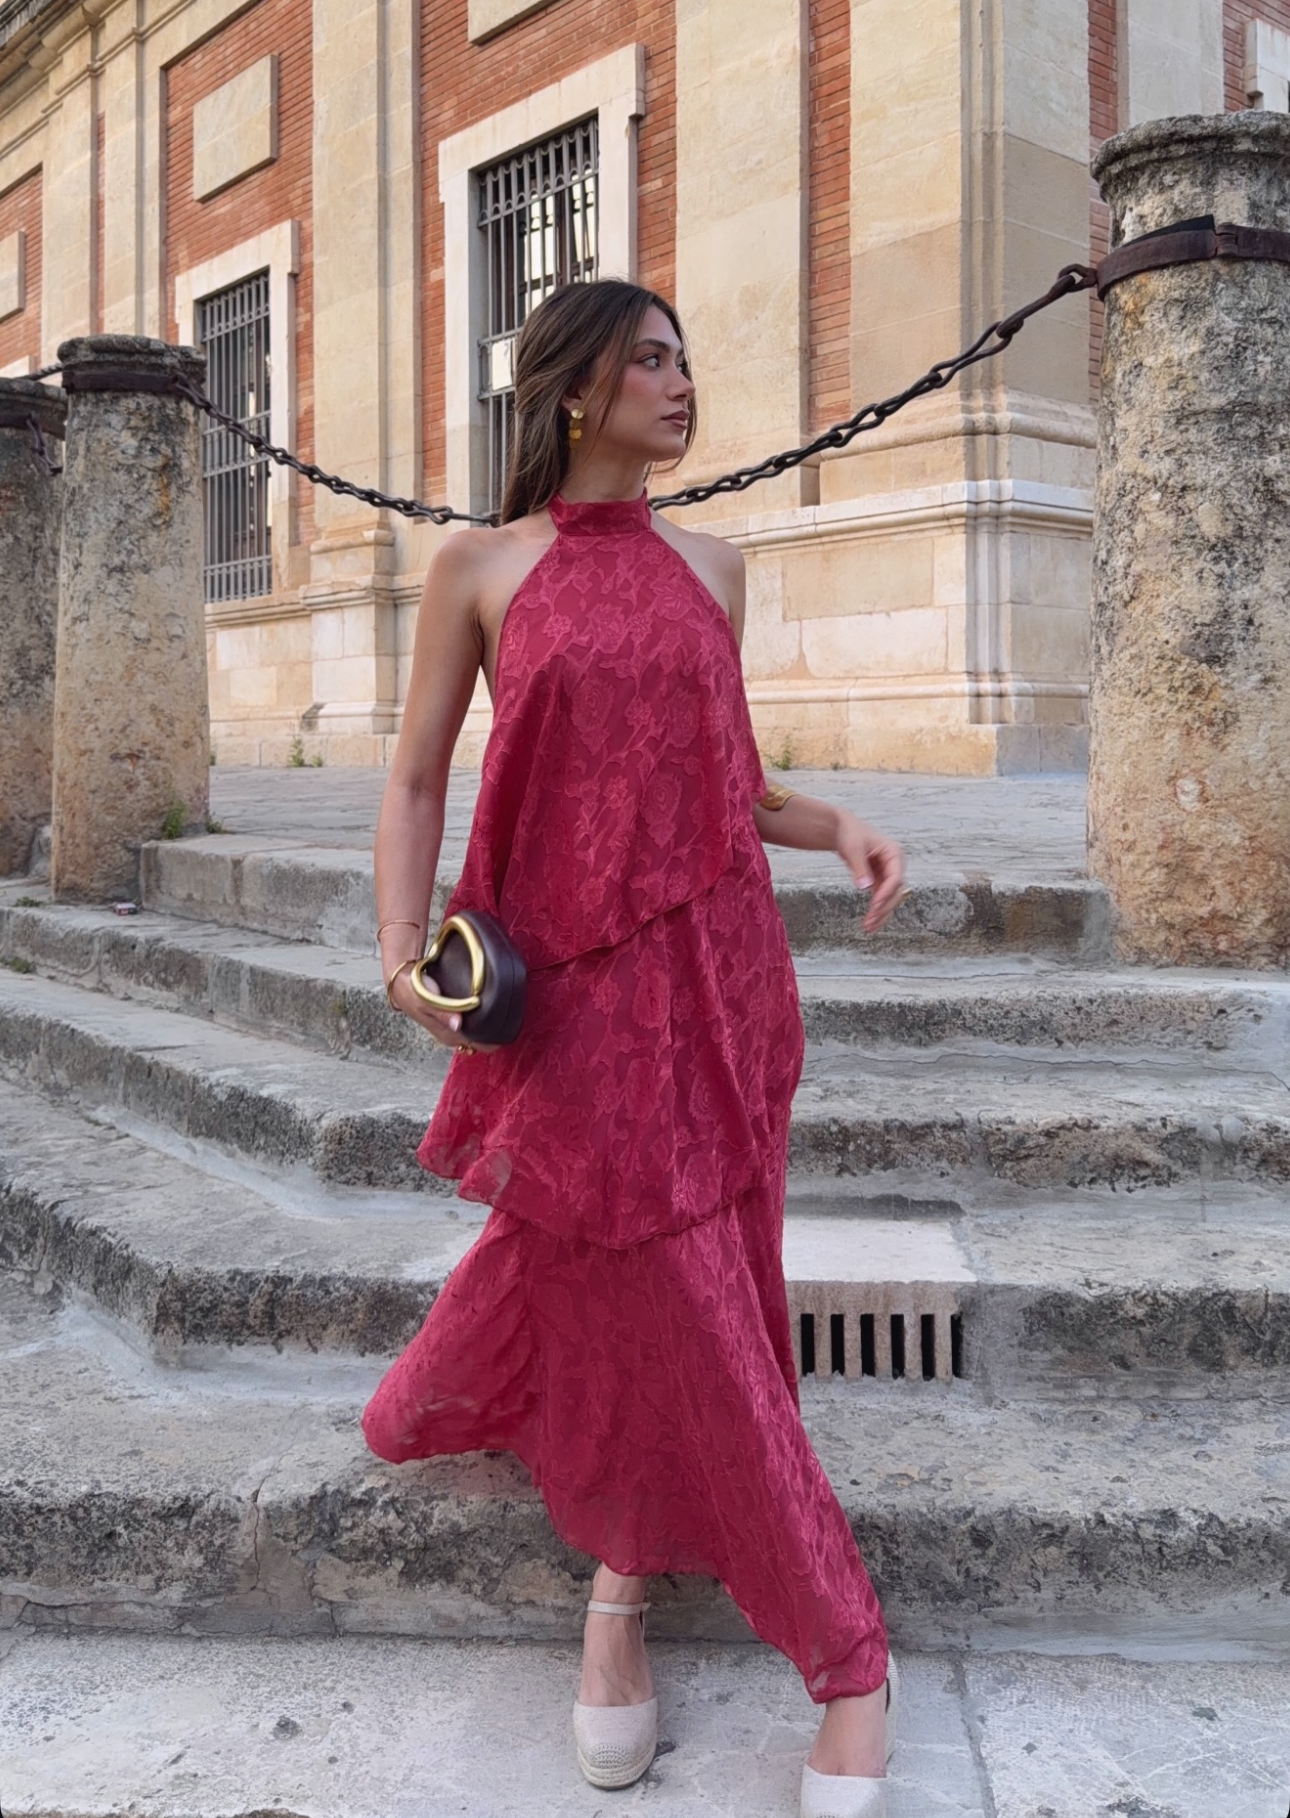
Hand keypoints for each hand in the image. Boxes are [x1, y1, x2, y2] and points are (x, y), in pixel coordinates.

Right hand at [387, 964, 499, 1053]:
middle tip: (511, 1020)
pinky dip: (482, 1020)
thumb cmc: (413, 991)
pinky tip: (490, 1010)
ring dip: (490, 1028)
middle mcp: (452, 1033)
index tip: (508, 1031)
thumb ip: (442, 1013)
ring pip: (477, 1034)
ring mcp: (453, 1028)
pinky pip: (472, 1025)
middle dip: (496, 1035)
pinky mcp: (453, 1019)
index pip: (477, 1045)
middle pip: (480, 1042)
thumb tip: (458, 1024)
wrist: (401, 982)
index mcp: (448, 1034)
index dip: (494, 1041)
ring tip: (505, 1016)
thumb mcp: (425, 1000)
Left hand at [834, 810, 906, 933]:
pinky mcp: (880, 880)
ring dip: (881, 914)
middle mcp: (895, 864)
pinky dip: (876, 910)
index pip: (896, 877)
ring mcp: (888, 873)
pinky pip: (881, 898)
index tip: (875, 905)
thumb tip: (865, 887)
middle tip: (870, 921)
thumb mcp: (853, 848)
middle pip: (895, 891)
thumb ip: (859, 868)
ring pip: (890, 898)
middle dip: (884, 908)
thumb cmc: (850, 833)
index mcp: (894, 853)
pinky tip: (870, 923)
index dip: (886, 892)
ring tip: (868, 928)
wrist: (842, 829)